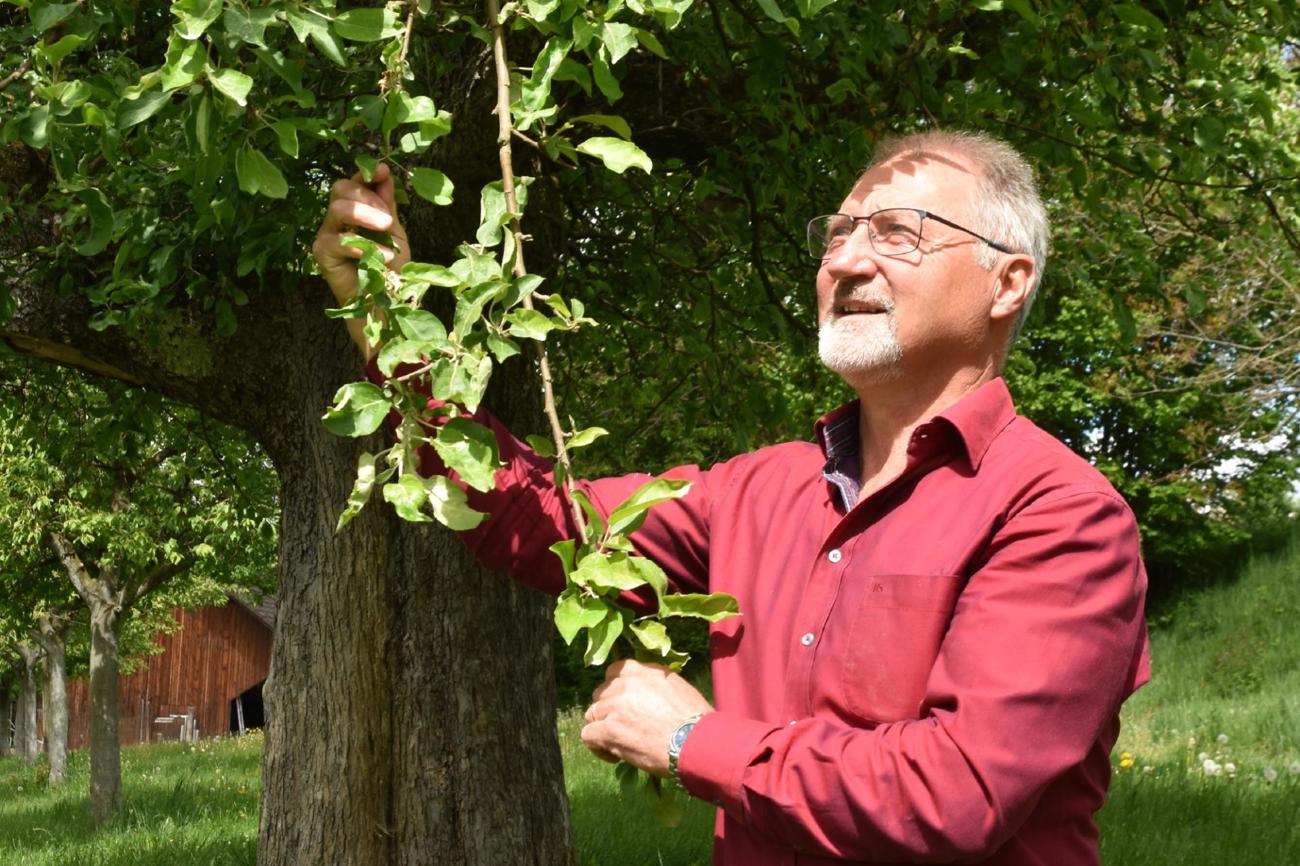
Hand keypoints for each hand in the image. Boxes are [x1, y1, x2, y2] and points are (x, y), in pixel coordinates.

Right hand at [312, 163, 409, 354]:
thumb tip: (382, 171)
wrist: (384, 303)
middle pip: (341, 189)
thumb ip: (386, 204)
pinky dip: (364, 245)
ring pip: (338, 209)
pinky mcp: (322, 254)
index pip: (353, 183)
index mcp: (353, 211)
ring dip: (365, 214)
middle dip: (367, 197)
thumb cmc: (389, 268)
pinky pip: (339, 240)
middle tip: (387, 217)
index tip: (381, 171)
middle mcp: (336, 220)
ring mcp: (326, 235)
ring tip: (386, 228)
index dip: (365, 175)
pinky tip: (383, 255)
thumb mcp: (393, 232)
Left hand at [581, 659, 713, 777]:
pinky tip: (614, 755)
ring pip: (593, 713)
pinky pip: (588, 734)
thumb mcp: (678, 689)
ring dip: (603, 727)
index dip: (616, 687)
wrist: (695, 742)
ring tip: (619, 742)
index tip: (624, 702)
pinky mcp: (608, 730)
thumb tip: (646, 695)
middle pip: (601, 693)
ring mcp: (615, 706)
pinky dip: (598, 747)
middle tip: (624, 726)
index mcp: (645, 672)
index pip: (616, 670)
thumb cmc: (695, 721)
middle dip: (609, 709)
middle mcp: (626, 685)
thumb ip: (655, 685)